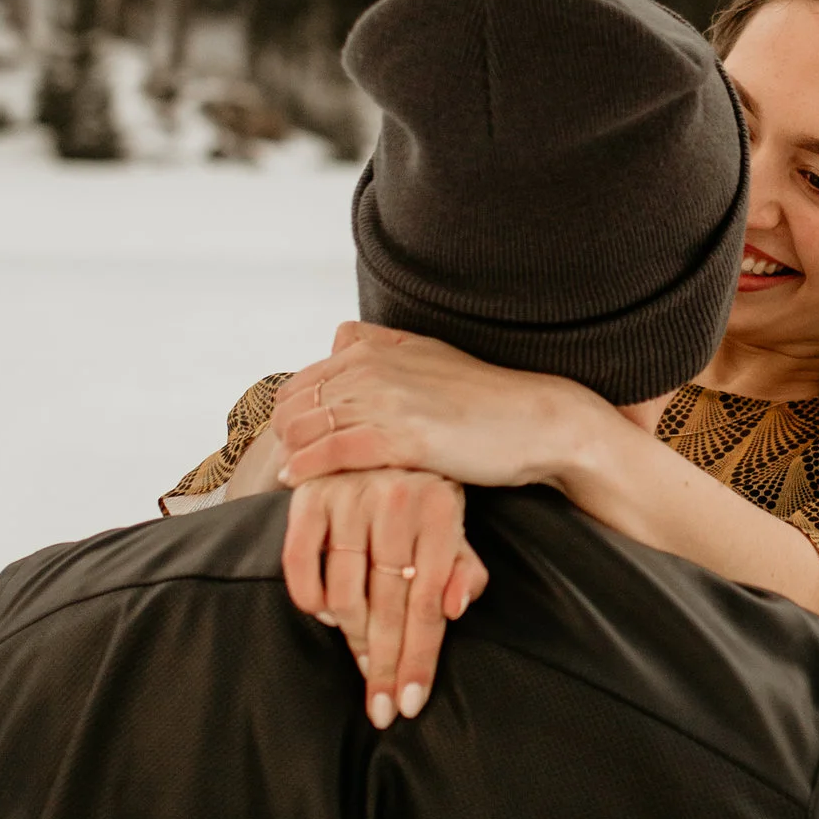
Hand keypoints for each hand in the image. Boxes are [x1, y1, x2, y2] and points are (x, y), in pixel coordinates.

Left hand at [274, 325, 595, 492]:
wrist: (534, 422)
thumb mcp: (426, 354)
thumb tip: (338, 336)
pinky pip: (331, 452)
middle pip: (294, 404)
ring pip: (305, 428)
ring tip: (290, 477)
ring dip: (291, 455)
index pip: (301, 381)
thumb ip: (378, 344)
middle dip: (284, 436)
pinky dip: (307, 468)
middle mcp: (371, 367)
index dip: (289, 415)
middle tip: (288, 464)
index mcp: (373, 348)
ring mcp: (384, 400)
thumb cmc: (482, 398)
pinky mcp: (400, 437)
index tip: (292, 443)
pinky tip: (297, 482)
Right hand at [279, 466, 486, 727]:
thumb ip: (464, 569)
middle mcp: (395, 500)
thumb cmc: (423, 496)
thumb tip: (455, 608)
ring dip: (351, 638)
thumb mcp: (454, 526)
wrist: (377, 433)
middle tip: (382, 710)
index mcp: (441, 508)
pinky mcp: (309, 495)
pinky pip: (299, 562)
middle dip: (386, 665)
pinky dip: (310, 598)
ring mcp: (348, 495)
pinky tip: (325, 617)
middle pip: (389, 605)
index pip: (429, 602)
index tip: (411, 704)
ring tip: (363, 663)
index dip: (420, 658)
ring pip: (346, 591)